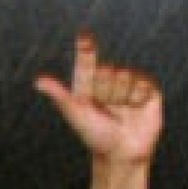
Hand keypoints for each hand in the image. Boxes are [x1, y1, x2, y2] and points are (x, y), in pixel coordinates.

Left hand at [34, 31, 163, 164]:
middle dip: (106, 90)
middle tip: (107, 108)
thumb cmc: (95, 135)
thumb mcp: (76, 114)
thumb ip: (60, 95)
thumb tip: (38, 81)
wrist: (122, 152)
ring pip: (125, 75)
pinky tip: (136, 108)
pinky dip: (138, 97)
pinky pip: (143, 83)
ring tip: (121, 110)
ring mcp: (130, 84)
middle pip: (107, 70)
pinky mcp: (149, 90)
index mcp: (88, 86)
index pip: (86, 63)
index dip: (85, 49)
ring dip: (122, 96)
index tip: (83, 36)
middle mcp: (109, 81)